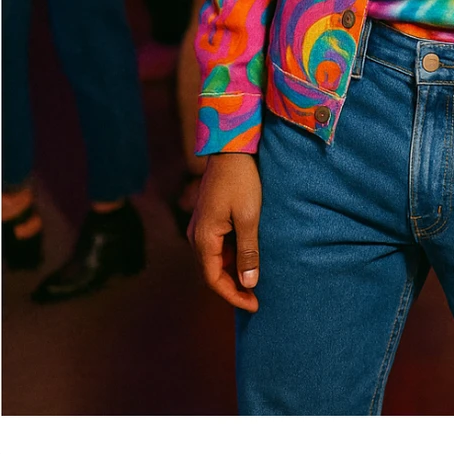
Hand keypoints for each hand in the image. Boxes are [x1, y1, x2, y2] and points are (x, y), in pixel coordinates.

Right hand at [188, 153, 261, 311]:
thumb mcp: (249, 218)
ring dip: (233, 272)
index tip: (254, 305)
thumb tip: (248, 284)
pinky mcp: (208, 218)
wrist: (231, 148)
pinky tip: (249, 257)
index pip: (213, 280)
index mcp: (203, 238)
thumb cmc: (242, 181)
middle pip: (212, 272)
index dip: (233, 296)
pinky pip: (218, 246)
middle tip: (257, 298)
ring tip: (256, 281)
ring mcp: (201, 226)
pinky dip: (232, 257)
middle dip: (233, 287)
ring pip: (215, 259)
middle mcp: (196, 235)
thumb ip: (248, 252)